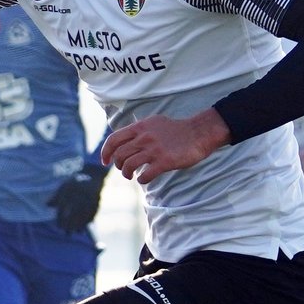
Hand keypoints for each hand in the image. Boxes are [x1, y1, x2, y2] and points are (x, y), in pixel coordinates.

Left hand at [48, 164, 107, 231]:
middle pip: (74, 212)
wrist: (93, 176)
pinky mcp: (97, 201)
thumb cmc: (75, 183)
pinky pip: (93, 213)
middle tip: (66, 233)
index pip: (63, 206)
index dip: (61, 217)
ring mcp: (89, 198)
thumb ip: (56, 197)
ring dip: (80, 225)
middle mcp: (80, 195)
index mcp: (70, 191)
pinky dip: (88, 221)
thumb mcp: (64, 187)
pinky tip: (84, 228)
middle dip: (70, 223)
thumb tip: (46, 205)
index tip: (59, 226)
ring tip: (75, 232)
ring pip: (84, 214)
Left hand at [101, 109, 229, 184]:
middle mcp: (144, 138)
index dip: (105, 152)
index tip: (104, 161)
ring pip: (129, 166)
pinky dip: (142, 180)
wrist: (199, 133)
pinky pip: (145, 176)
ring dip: (127, 174)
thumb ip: (138, 130)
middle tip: (124, 169)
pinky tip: (145, 179)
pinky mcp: (165, 162)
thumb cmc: (176, 130)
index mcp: (140, 127)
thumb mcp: (153, 123)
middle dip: (118, 165)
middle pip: (119, 155)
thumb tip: (123, 139)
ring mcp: (154, 150)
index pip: (113, 140)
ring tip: (131, 176)